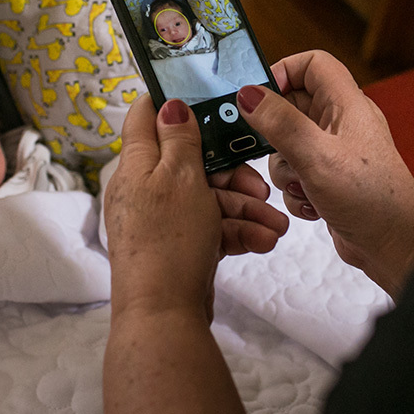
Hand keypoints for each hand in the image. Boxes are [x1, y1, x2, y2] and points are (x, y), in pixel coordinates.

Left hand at [105, 95, 288, 319]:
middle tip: (261, 187)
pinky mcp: (179, 247)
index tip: (206, 98)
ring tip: (276, 227)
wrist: (164, 316)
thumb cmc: (168, 241)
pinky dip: (237, 233)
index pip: (145, 117)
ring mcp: (163, 220)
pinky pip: (211, 228)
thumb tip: (169, 104)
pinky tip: (263, 242)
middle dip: (233, 174)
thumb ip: (180, 139)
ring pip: (209, 199)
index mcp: (137, 165)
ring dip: (245, 210)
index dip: (172, 103)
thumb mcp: (180, 178)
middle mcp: (146, 189)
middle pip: (193, 163)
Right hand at [236, 51, 413, 299]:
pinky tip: (311, 205)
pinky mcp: (330, 180)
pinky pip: (297, 173)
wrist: (395, 248)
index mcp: (347, 105)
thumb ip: (280, 123)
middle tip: (271, 150)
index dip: (284, 72)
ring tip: (302, 185)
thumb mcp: (317, 156)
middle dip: (276, 132)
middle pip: (293, 106)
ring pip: (289, 144)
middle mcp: (342, 124)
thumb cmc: (369, 199)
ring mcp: (336, 153)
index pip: (313, 64)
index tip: (259, 98)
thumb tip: (247, 94)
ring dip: (285, 168)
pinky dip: (296, 190)